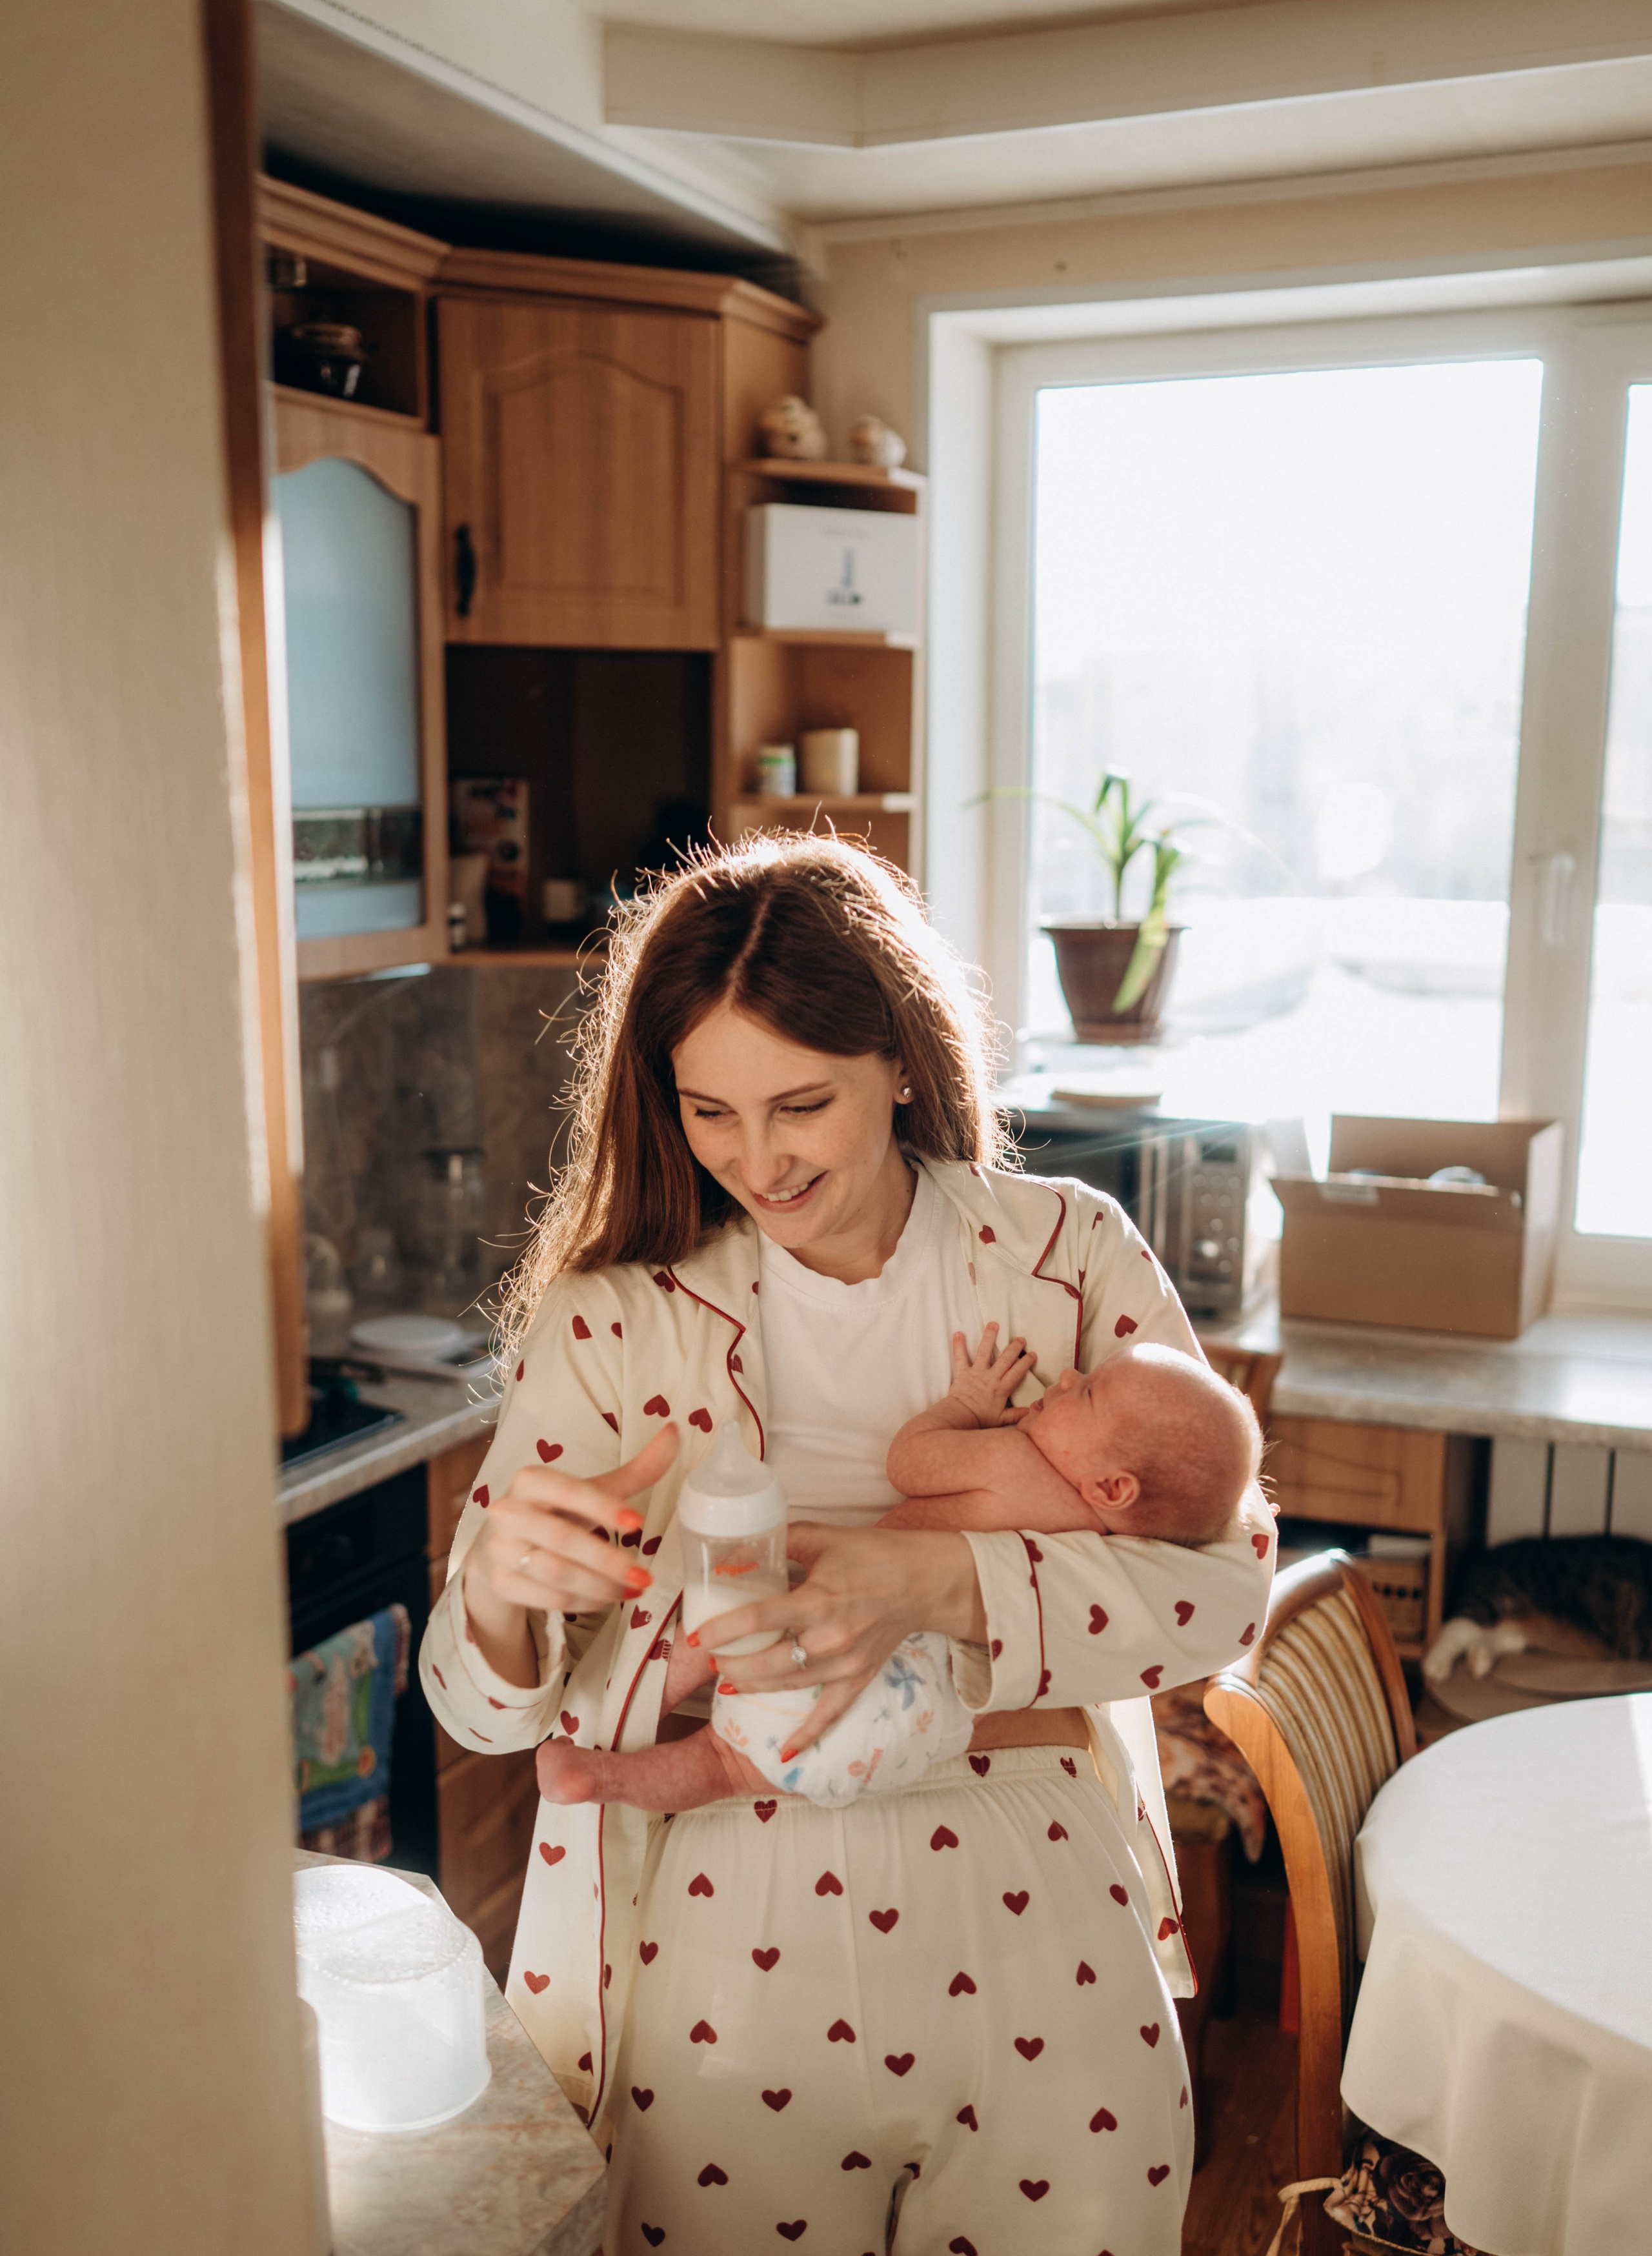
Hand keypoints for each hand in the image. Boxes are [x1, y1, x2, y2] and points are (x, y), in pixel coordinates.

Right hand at [462, 1425, 678, 1684]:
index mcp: (530, 1480)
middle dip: (610, 1561)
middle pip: (564, 1540)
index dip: (603, 1507)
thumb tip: (674, 1432)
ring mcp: (500, 1550)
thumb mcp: (589, 1490)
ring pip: (557, 1573)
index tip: (639, 1523)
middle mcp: (507, 1512)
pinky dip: (585, 1601)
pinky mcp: (502, 1583)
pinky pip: (549, 1598)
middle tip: (646, 1576)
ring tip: (635, 1588)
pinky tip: (609, 1599)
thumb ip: (634, 1470)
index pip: (568, 1492)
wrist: (502, 1546)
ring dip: (602, 1586)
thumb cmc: (555, 1512)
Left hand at [688, 1521, 985, 1758]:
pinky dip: (809, 1734)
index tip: (695, 1636)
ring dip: (754, 1685)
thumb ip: (783, 1540)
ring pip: (789, 1685)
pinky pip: (831, 1713)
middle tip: (710, 1658)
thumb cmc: (873, 1554)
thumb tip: (741, 1545)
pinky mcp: (860, 1677)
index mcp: (819, 1600)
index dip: (722, 1630)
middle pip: (768, 1662)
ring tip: (728, 1680)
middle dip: (732, 1663)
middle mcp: (831, 1637)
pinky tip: (785, 1751)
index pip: (759, 1620)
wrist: (925, 1581)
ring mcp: (847, 1663)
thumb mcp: (824, 1537)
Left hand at [946, 1324, 1036, 1426]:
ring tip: (993, 1324)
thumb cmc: (980, 1418)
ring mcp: (976, 1373)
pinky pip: (960, 1357)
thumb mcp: (1001, 1420)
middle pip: (1005, 1359)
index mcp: (1001, 1388)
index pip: (1017, 1372)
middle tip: (1021, 1338)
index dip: (1026, 1362)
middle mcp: (991, 1377)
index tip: (1032, 1354)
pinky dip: (958, 1345)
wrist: (960, 1416)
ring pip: (984, 1352)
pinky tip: (958, 1333)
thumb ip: (1016, 1415)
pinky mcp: (963, 1372)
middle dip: (1014, 1347)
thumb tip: (1031, 1412)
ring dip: (989, 1337)